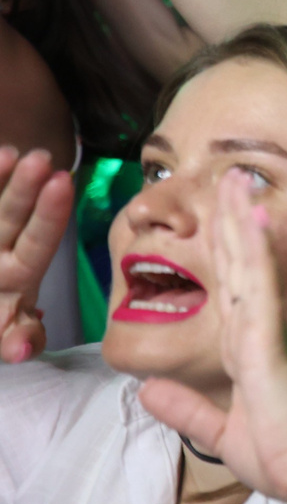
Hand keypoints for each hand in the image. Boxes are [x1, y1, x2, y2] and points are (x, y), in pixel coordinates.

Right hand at [0, 147, 72, 363]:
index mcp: (18, 273)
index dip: (50, 215)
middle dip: (23, 189)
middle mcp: (0, 250)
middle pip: (11, 215)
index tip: (63, 181)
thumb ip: (14, 338)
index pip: (38, 241)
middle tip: (41, 157)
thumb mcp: (4, 335)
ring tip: (9, 153)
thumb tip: (25, 351)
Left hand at [138, 170, 286, 503]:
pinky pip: (258, 290)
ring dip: (241, 220)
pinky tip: (252, 223)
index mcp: (248, 350)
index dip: (227, 247)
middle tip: (232, 175)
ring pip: (249, 265)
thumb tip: (148, 390)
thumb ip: (186, 409)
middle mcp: (258, 332)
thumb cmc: (283, 457)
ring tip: (236, 179)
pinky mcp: (268, 343)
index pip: (232, 287)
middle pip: (241, 263)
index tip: (225, 213)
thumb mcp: (219, 432)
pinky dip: (254, 255)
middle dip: (234, 219)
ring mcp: (266, 333)